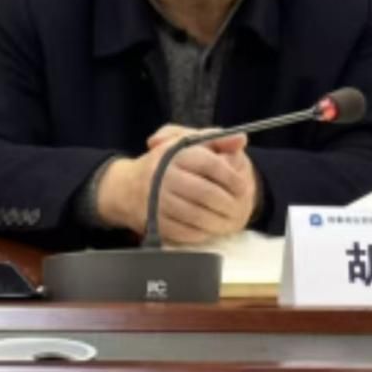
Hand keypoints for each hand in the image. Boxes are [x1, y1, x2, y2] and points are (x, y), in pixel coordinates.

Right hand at [98, 127, 255, 243]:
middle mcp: (164, 176)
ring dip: (218, 221)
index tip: (243, 186)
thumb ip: (216, 139)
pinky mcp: (155, 223)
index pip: (210, 164)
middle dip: (228, 202)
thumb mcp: (187, 142)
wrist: (127, 188)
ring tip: (230, 221)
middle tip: (240, 207)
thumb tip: (241, 139)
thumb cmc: (165, 162)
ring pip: (196, 215)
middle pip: (205, 192)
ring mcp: (158, 202)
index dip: (231, 177)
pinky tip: (211, 228)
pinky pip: (184, 231)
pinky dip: (202, 232)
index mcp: (175, 154)